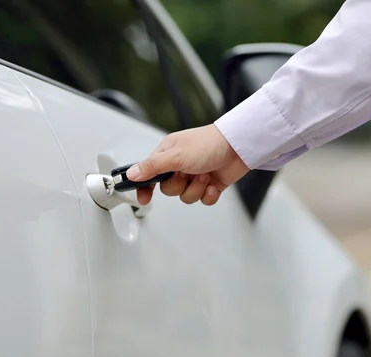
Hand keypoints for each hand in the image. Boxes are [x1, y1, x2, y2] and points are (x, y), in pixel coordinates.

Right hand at [126, 124, 249, 205]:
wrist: (238, 147)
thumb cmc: (208, 144)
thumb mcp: (176, 156)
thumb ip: (152, 167)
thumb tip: (131, 174)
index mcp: (168, 154)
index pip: (149, 173)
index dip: (145, 187)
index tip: (143, 199)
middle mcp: (180, 165)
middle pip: (168, 190)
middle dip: (179, 186)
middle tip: (187, 175)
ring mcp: (195, 175)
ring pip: (185, 196)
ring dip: (196, 189)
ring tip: (204, 176)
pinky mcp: (209, 184)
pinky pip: (202, 200)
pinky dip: (208, 195)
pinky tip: (213, 185)